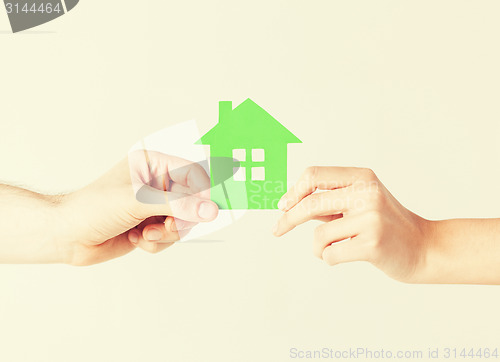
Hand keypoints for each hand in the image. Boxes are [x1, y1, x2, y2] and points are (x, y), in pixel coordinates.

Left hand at [56, 151, 218, 265]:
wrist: (68, 236)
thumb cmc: (94, 208)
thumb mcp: (138, 202)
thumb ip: (178, 205)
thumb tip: (210, 210)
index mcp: (154, 164)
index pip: (193, 174)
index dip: (204, 193)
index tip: (210, 210)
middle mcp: (157, 183)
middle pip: (193, 203)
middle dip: (179, 220)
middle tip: (166, 226)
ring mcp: (154, 206)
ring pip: (183, 223)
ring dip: (165, 234)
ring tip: (144, 234)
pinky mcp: (151, 225)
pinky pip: (170, 237)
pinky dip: (155, 243)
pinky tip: (135, 237)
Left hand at [273, 167, 429, 282]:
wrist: (423, 247)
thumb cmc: (385, 225)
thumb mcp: (359, 201)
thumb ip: (328, 200)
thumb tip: (288, 204)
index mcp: (362, 177)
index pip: (314, 175)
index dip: (293, 191)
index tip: (282, 206)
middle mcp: (366, 193)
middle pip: (310, 203)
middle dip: (288, 219)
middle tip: (276, 229)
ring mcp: (371, 218)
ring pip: (318, 236)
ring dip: (319, 247)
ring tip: (337, 248)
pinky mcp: (372, 244)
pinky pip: (329, 254)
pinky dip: (330, 258)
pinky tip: (349, 255)